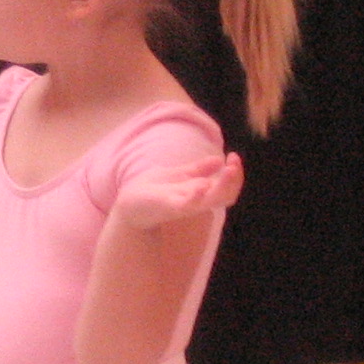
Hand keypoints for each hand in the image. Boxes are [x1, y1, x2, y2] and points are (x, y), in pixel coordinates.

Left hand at [113, 151, 243, 228]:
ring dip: (223, 186)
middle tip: (234, 162)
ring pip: (212, 200)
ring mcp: (184, 205)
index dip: (235, 173)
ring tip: (229, 169)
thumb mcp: (178, 175)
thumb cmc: (152, 191)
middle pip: (226, 195)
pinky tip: (201, 186)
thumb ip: (198, 170)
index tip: (234, 156)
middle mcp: (196, 200)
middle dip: (235, 179)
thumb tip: (219, 160)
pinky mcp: (169, 207)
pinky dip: (196, 197)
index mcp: (200, 192)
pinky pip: (187, 206)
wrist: (127, 205)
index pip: (228, 187)